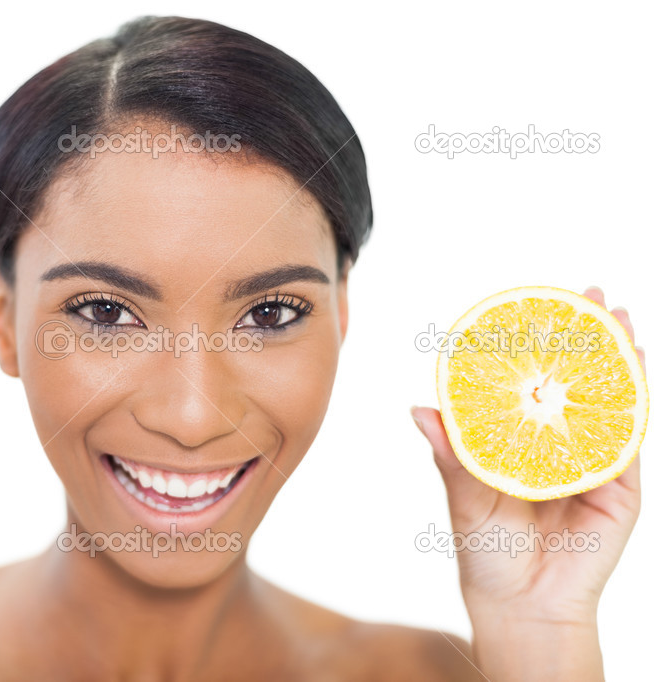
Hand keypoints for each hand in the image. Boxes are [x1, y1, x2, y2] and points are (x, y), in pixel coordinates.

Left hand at [411, 286, 643, 678]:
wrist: (519, 606)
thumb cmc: (486, 552)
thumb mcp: (464, 495)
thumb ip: (452, 452)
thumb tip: (419, 408)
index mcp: (523, 442)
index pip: (535, 383)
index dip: (541, 345)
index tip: (540, 304)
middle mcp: (561, 445)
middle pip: (579, 381)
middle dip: (589, 336)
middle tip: (592, 293)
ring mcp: (594, 464)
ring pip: (610, 400)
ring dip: (619, 356)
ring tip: (621, 315)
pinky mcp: (620, 489)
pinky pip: (627, 439)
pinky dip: (633, 402)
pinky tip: (634, 367)